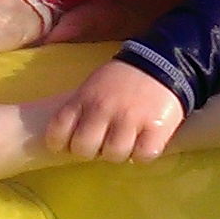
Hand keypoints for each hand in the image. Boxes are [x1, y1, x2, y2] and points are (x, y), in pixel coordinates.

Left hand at [45, 61, 184, 162]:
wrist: (162, 62)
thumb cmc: (121, 80)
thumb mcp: (92, 87)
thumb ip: (81, 110)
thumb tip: (70, 142)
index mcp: (84, 99)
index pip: (58, 132)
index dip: (60, 143)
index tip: (70, 144)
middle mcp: (103, 109)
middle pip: (84, 149)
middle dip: (91, 151)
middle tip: (102, 143)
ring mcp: (130, 119)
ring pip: (114, 155)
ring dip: (119, 153)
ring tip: (127, 140)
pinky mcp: (155, 129)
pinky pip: (142, 156)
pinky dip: (143, 153)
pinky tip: (144, 141)